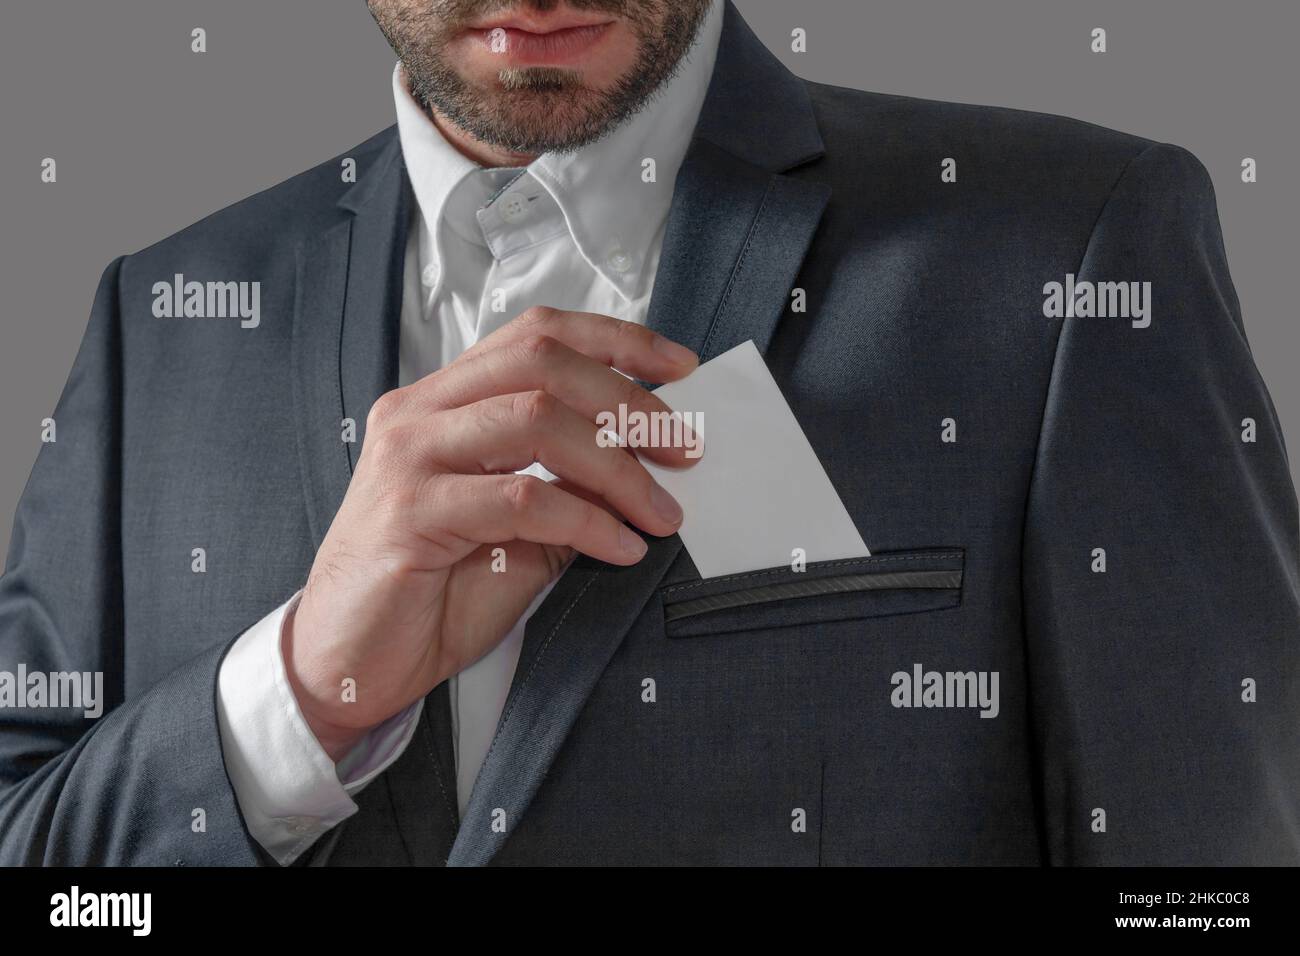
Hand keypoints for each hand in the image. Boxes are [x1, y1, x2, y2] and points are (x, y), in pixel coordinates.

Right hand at [284, 307, 701, 759]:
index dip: (615, 340)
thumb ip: (568, 485)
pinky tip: (621, 548)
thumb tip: (649, 465)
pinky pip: (522, 499)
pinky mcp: (410, 514)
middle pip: (543, 362)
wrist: (348, 663)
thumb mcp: (518, 531)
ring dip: (618, 466)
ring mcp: (409, 458)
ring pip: (535, 419)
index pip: (535, 335)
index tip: (680, 367)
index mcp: (441, 402)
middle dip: (630, 402)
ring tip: (662, 512)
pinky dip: (587, 521)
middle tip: (684, 448)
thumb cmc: (429, 594)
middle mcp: (419, 413)